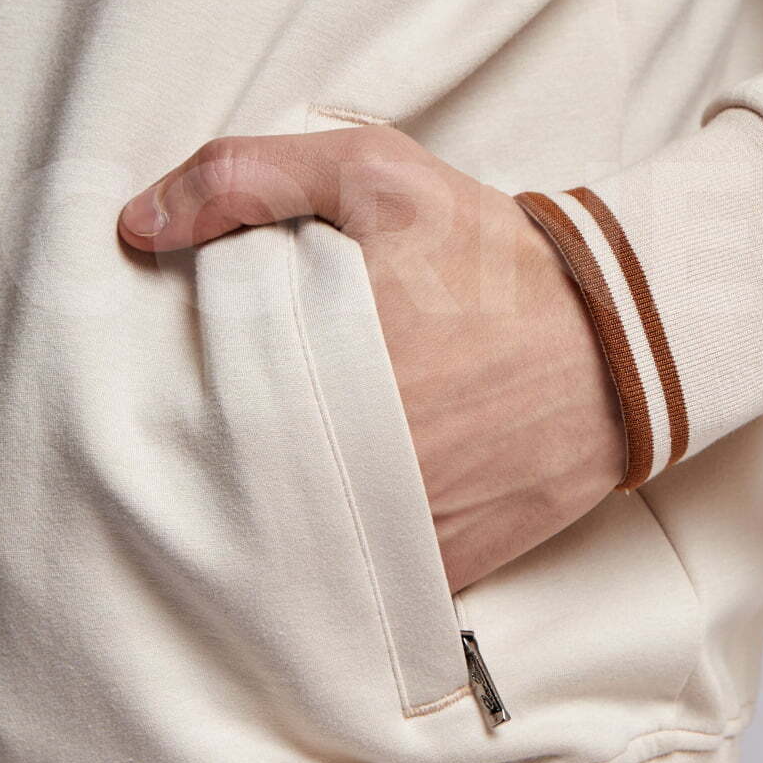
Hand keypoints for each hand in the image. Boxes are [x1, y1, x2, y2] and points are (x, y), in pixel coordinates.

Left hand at [117, 125, 625, 591]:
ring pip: (282, 545)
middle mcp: (350, 465)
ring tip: (265, 470)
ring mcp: (396, 531)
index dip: (170, 387)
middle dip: (208, 456)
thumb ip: (247, 178)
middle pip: (224, 481)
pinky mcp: (439, 572)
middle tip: (214, 423)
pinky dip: (332, 559)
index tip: (172, 371)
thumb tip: (137, 227)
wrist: (624, 338)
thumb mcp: (375, 174)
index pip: (190, 401)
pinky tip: (325, 516)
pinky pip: (353, 587)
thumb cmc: (493, 257)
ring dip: (264, 514)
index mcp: (315, 368)